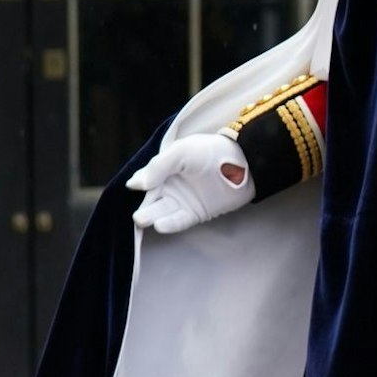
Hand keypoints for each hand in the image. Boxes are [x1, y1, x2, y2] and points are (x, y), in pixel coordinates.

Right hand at [126, 134, 253, 233]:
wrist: (244, 163)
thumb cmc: (211, 151)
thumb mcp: (182, 152)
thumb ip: (159, 166)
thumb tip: (135, 184)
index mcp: (166, 168)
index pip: (147, 178)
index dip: (139, 182)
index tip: (132, 187)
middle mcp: (171, 185)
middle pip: (152, 199)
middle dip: (144, 207)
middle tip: (137, 216)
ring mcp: (183, 201)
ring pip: (162, 211)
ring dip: (152, 216)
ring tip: (142, 219)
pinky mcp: (195, 213)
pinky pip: (179, 220)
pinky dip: (170, 223)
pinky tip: (160, 225)